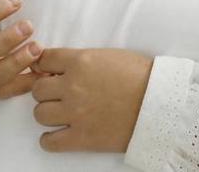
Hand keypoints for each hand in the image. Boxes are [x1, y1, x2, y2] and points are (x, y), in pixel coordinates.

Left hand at [31, 48, 154, 153]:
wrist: (160, 102)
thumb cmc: (140, 75)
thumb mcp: (108, 55)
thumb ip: (81, 60)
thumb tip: (59, 68)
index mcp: (80, 61)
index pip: (44, 60)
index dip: (44, 66)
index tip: (49, 72)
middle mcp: (73, 86)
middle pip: (38, 89)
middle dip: (47, 91)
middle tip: (59, 94)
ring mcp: (75, 113)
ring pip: (40, 114)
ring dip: (48, 113)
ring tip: (61, 114)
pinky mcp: (82, 138)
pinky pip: (49, 142)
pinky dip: (49, 139)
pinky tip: (59, 134)